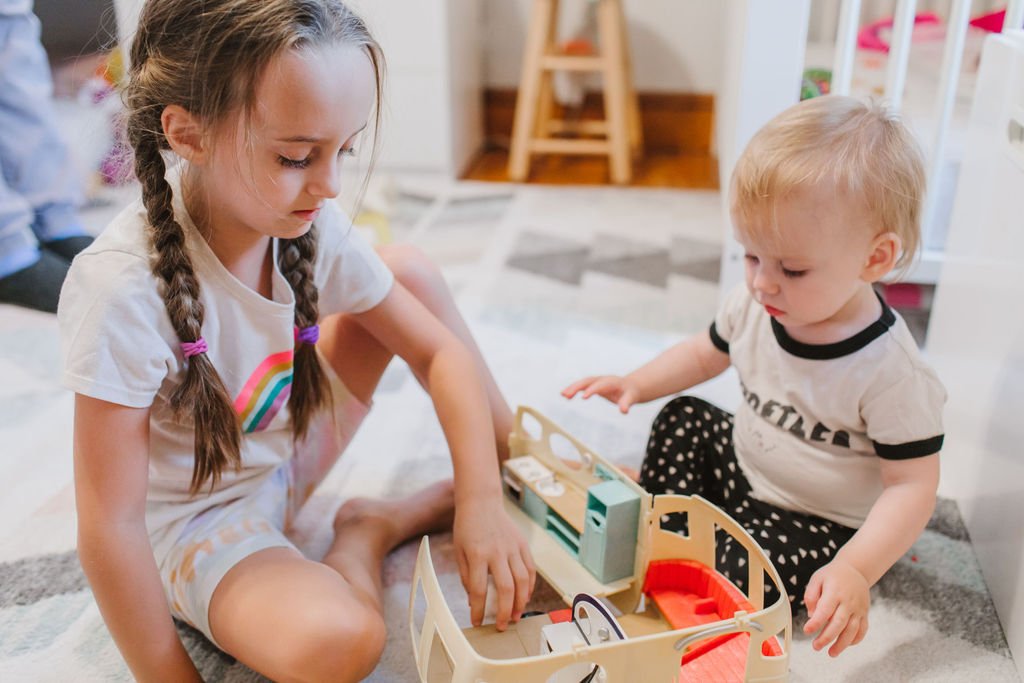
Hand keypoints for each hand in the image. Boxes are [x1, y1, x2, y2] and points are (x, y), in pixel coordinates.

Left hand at [453, 497, 535, 629]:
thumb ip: (467, 577)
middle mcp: (497, 551)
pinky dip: (530, 586)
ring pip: (522, 580)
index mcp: (477, 554)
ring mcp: (512, 547)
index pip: (479, 589)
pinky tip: (525, 597)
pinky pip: (530, 569)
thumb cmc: (467, 528)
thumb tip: (474, 601)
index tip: (478, 622)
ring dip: (521, 602)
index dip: (479, 610)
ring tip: (516, 615)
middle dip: (505, 611)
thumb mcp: (459, 552)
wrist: (481, 501)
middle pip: (506, 588)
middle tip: (502, 625)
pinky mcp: (522, 544)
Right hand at [561, 375, 638, 412]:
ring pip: (583, 382)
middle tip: (566, 395)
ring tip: (563, 395)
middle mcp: (603, 379)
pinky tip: (565, 395)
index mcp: (612, 382)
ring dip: (572, 387)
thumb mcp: (632, 397)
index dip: (592, 390)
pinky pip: (582, 385)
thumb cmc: (631, 392)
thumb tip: (623, 411)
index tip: (583, 397)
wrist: (631, 386)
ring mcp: (597, 381)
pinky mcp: (594, 384)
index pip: (600, 385)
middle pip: (588, 381)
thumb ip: (627, 403)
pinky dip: (574, 389)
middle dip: (577, 387)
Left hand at [803, 558, 870, 656]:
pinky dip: (855, 640)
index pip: (825, 610)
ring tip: (831, 653)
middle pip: (839, 623)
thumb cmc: (833, 575)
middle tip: (816, 646)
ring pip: (852, 630)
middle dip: (827, 638)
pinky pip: (862, 629)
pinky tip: (845, 645)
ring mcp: (859, 608)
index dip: (816, 622)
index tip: (806, 630)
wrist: (855, 569)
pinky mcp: (865, 613)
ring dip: (842, 644)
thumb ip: (811, 596)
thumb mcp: (817, 579)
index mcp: (835, 591)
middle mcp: (849, 601)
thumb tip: (811, 615)